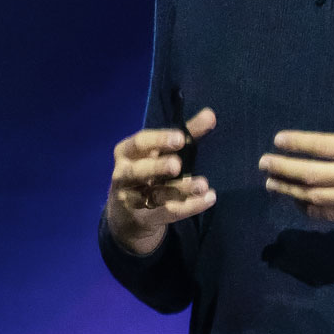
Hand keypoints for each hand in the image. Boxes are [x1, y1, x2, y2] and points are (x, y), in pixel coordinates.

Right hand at [105, 106, 217, 255]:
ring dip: (180, 190)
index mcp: (126, 153)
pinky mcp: (144, 218)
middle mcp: (123, 175)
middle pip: (138, 171)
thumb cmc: (147, 172)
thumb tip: (210, 114)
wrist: (126, 214)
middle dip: (157, 167)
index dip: (158, 140)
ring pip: (155, 195)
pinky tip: (208, 199)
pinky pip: (167, 213)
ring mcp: (131, 199)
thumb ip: (186, 134)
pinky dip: (189, 206)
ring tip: (203, 185)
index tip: (180, 138)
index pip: (139, 143)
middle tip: (177, 165)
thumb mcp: (160, 152)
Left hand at [259, 69, 333, 232]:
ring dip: (290, 191)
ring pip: (316, 197)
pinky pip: (330, 215)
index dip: (298, 143)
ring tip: (271, 184)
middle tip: (263, 163)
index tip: (278, 139)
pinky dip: (310, 209)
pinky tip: (297, 201)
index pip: (323, 146)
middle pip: (312, 174)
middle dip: (284, 169)